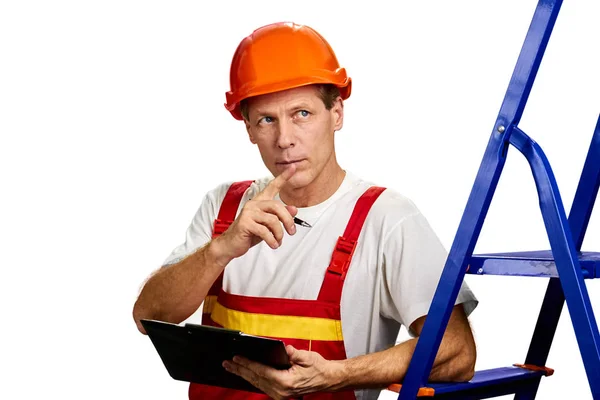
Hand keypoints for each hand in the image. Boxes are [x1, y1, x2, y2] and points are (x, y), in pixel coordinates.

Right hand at [213, 164, 298, 261]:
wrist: (230, 244)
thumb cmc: (249, 233)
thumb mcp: (267, 225)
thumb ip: (280, 216)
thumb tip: (294, 209)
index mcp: (259, 202)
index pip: (272, 186)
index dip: (283, 177)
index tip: (293, 168)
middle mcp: (253, 204)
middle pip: (277, 206)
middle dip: (287, 220)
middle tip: (292, 232)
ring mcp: (248, 213)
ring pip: (273, 220)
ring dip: (279, 233)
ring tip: (278, 241)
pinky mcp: (245, 223)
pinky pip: (265, 231)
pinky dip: (272, 240)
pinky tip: (273, 244)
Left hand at [222, 345, 344, 398]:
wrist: (328, 379)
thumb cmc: (319, 368)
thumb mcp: (306, 357)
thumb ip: (292, 353)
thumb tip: (282, 347)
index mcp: (286, 382)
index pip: (261, 371)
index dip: (247, 364)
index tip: (236, 358)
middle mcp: (281, 392)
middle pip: (256, 379)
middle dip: (240, 370)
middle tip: (227, 363)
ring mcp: (280, 395)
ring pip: (257, 384)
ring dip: (244, 375)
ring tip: (232, 368)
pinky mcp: (281, 394)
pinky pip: (263, 386)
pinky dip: (253, 379)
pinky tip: (246, 374)